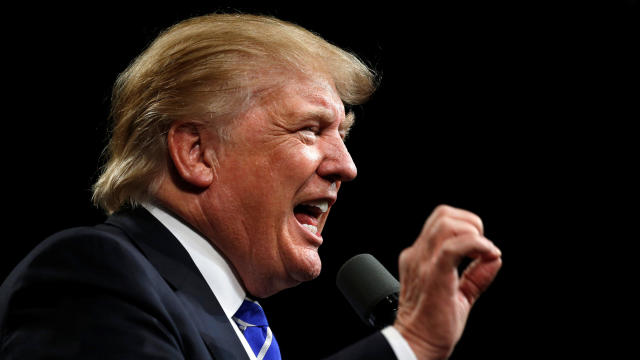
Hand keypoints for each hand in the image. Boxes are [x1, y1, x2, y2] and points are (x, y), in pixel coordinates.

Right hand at [393, 205, 501, 359]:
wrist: (417, 345)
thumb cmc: (433, 325)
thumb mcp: (459, 294)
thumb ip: (476, 275)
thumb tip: (494, 258)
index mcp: (420, 257)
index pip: (442, 222)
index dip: (466, 226)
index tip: (479, 249)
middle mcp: (418, 255)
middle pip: (443, 214)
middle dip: (470, 223)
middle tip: (482, 248)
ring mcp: (424, 263)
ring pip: (446, 224)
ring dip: (473, 233)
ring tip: (482, 253)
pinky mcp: (433, 275)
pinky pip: (453, 247)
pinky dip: (475, 245)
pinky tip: (486, 255)